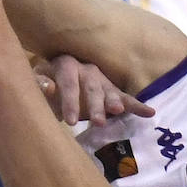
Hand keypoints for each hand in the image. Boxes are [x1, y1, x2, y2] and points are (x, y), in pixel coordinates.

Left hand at [33, 56, 156, 127]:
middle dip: (95, 105)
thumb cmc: (44, 81)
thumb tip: (47, 87)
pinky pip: (125, 98)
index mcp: (66, 64)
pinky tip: (150, 112)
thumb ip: (39, 84)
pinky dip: (137, 106)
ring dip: (114, 102)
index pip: (69, 80)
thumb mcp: (37, 81)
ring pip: (109, 91)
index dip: (69, 100)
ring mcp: (101, 80)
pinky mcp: (111, 91)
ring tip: (118, 112)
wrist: (55, 77)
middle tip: (98, 123)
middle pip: (92, 86)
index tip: (69, 121)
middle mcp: (86, 69)